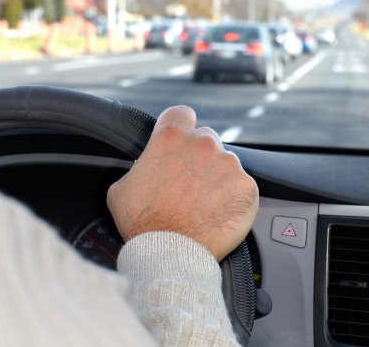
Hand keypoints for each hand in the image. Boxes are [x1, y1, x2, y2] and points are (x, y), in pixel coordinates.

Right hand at [107, 105, 258, 261]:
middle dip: (199, 157)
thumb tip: (144, 168)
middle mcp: (203, 144)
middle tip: (189, 183)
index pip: (181, 114)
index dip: (179, 126)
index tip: (179, 140)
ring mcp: (229, 164)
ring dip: (217, 178)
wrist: (171, 255)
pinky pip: (242, 186)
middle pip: (206, 138)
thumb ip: (138, 167)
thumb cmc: (143, 224)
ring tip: (203, 204)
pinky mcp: (247, 187)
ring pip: (226, 163)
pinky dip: (233, 197)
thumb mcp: (122, 188)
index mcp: (171, 138)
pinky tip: (218, 213)